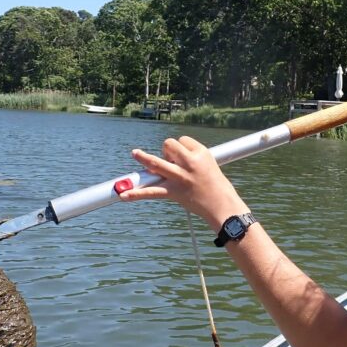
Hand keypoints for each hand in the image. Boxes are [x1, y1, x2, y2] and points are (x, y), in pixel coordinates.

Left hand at [120, 136, 249, 231]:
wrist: (223, 206)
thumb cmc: (218, 187)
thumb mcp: (209, 165)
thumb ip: (192, 160)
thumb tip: (171, 159)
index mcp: (201, 153)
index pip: (183, 140)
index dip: (180, 148)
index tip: (182, 157)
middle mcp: (189, 162)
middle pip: (169, 145)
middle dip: (166, 150)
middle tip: (170, 161)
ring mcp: (180, 177)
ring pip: (157, 162)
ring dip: (144, 158)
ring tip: (135, 153)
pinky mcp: (174, 192)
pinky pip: (152, 191)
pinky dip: (136, 194)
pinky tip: (123, 196)